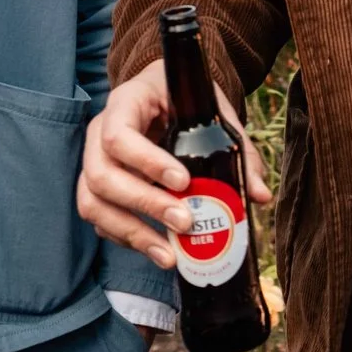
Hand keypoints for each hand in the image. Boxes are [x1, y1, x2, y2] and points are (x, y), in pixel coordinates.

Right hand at [77, 60, 271, 269]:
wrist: (165, 96)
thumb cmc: (187, 101)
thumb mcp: (213, 111)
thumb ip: (237, 151)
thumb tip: (259, 195)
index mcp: (125, 103)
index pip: (120, 135)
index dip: (147, 162)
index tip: (184, 182)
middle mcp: (99, 132)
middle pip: (101, 175)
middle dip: (144, 204)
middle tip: (185, 223)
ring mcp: (93, 160)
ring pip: (92, 202)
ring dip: (132, 233)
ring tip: (170, 255)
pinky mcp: (94, 188)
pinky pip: (100, 219)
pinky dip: (128, 239)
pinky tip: (159, 249)